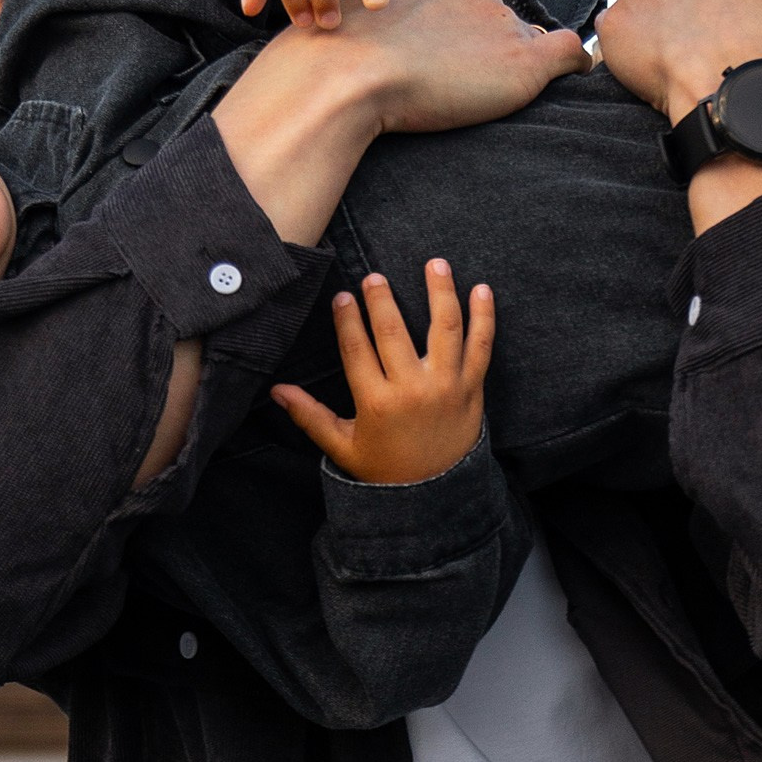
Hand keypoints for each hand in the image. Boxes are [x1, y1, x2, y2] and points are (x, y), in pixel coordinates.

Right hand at [211, 0, 582, 251]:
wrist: (343, 77)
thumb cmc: (332, 54)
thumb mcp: (350, 11)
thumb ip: (377, 12)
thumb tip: (380, 35)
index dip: (453, 20)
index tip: (436, 47)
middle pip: (493, 8)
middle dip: (483, 35)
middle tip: (453, 73)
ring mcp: (500, 20)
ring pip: (523, 34)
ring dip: (509, 58)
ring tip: (483, 89)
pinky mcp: (524, 58)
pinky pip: (568, 53)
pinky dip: (573, 64)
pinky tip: (569, 76)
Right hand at [272, 262, 493, 482]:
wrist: (435, 497)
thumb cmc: (385, 470)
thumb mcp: (342, 446)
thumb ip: (310, 416)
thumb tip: (276, 390)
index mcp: (377, 403)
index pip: (357, 349)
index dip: (348, 319)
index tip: (343, 296)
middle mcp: (412, 390)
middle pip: (395, 331)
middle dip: (383, 299)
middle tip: (375, 277)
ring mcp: (446, 387)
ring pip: (445, 328)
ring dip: (440, 292)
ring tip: (435, 263)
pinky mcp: (472, 389)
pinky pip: (481, 347)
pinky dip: (484, 317)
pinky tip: (482, 290)